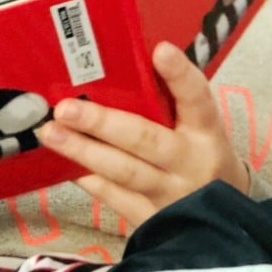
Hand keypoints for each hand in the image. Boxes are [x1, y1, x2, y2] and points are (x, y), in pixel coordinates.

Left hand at [36, 41, 249, 228]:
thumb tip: (121, 65)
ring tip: (51, 133)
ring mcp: (169, 194)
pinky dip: (85, 178)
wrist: (220, 220)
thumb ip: (169, 103)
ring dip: (83, 151)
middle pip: (145, 140)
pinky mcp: (149, 218)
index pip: (197, 99)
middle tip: (65, 108)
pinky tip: (58, 162)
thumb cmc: (199, 158)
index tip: (160, 51)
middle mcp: (189, 162)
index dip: (180, 75)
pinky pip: (111, 196)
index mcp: (207, 132)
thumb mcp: (198, 130)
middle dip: (102, 123)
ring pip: (123, 171)